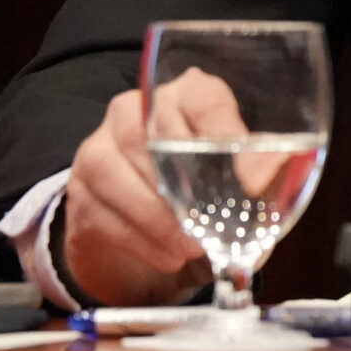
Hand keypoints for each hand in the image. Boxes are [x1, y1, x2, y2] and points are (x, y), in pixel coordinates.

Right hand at [58, 67, 242, 305]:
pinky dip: (139, 239)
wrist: (144, 228)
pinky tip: (167, 255)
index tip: (249, 176)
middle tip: (212, 225)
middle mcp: (135, 109)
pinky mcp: (80, 190)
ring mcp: (99, 146)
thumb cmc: (200, 190)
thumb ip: (258, 173)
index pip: (202, 97)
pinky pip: (101, 211)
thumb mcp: (236, 177)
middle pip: (150, 134)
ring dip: (156, 217)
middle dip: (182, 185)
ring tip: (189, 248)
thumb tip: (270, 176)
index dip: (224, 132)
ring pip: (114, 169)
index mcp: (185, 94)